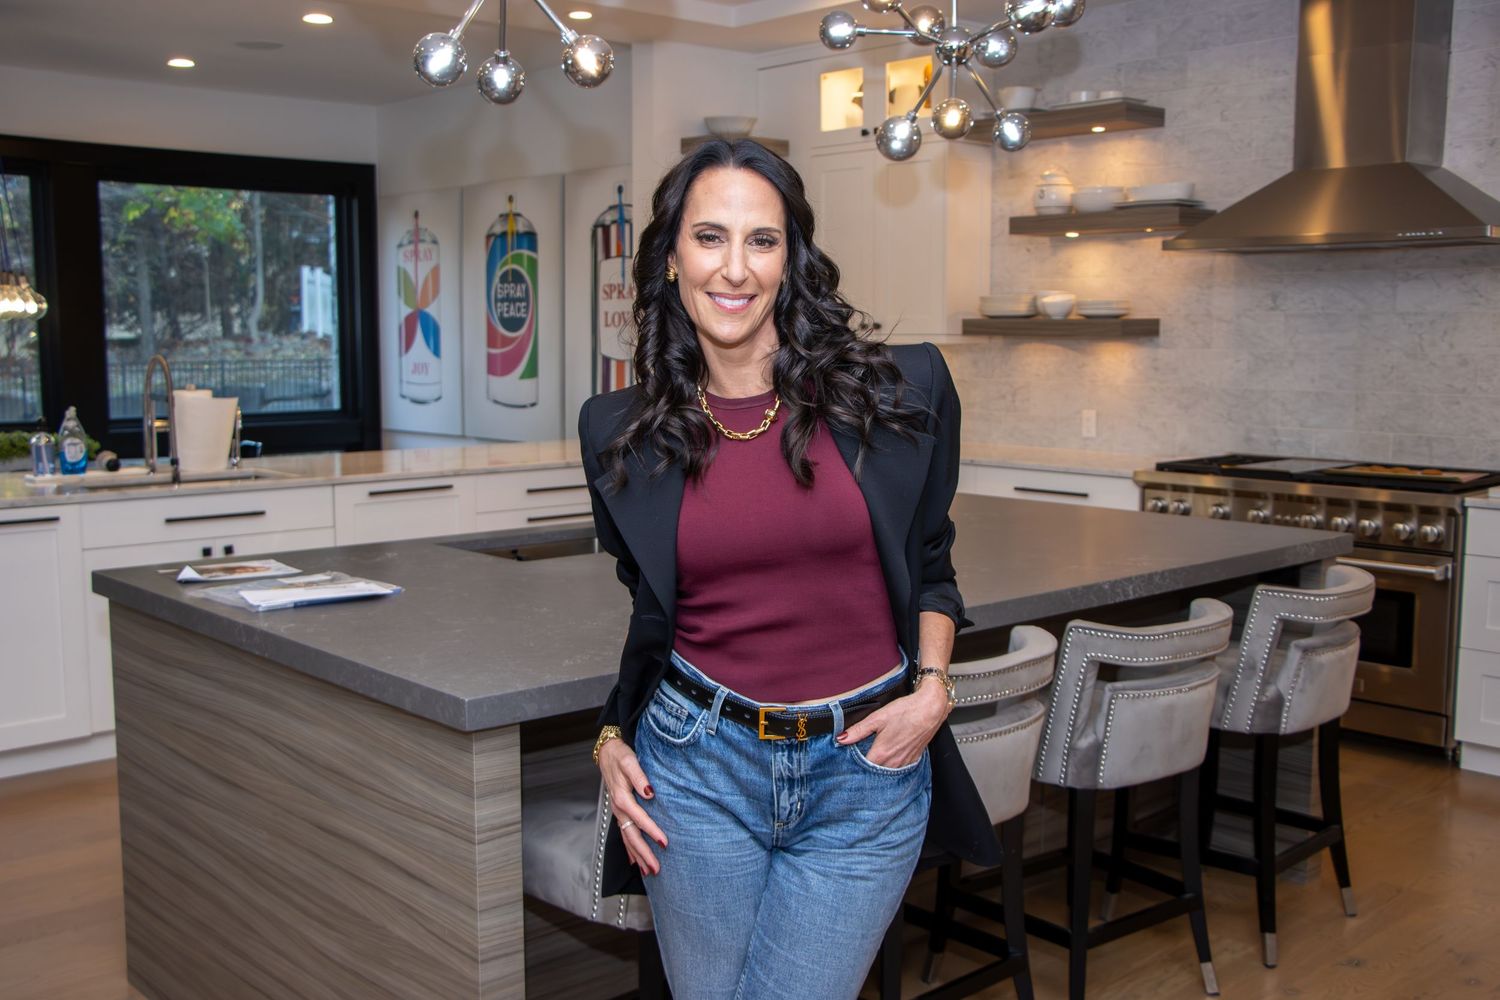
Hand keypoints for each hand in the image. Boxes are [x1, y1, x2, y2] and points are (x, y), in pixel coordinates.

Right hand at [598, 738, 667, 874]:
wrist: (607, 752)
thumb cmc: (620, 756)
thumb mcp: (630, 761)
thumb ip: (640, 776)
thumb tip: (649, 792)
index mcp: (622, 798)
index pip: (640, 819)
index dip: (652, 832)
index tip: (665, 843)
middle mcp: (619, 809)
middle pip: (631, 836)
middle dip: (643, 854)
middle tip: (656, 869)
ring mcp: (618, 812)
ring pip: (627, 839)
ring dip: (637, 856)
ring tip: (648, 872)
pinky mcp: (619, 812)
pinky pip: (623, 834)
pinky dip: (629, 849)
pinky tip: (634, 861)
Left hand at [835, 678, 950, 767]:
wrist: (931, 709)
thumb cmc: (906, 711)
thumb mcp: (877, 718)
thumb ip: (858, 730)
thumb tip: (841, 738)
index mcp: (882, 753)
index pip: (862, 768)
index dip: (853, 765)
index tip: (847, 762)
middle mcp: (894, 762)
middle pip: (875, 773)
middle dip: (865, 770)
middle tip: (857, 764)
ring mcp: (905, 763)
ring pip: (887, 772)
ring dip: (879, 769)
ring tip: (872, 761)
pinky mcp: (914, 760)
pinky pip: (899, 769)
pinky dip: (892, 766)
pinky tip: (888, 759)